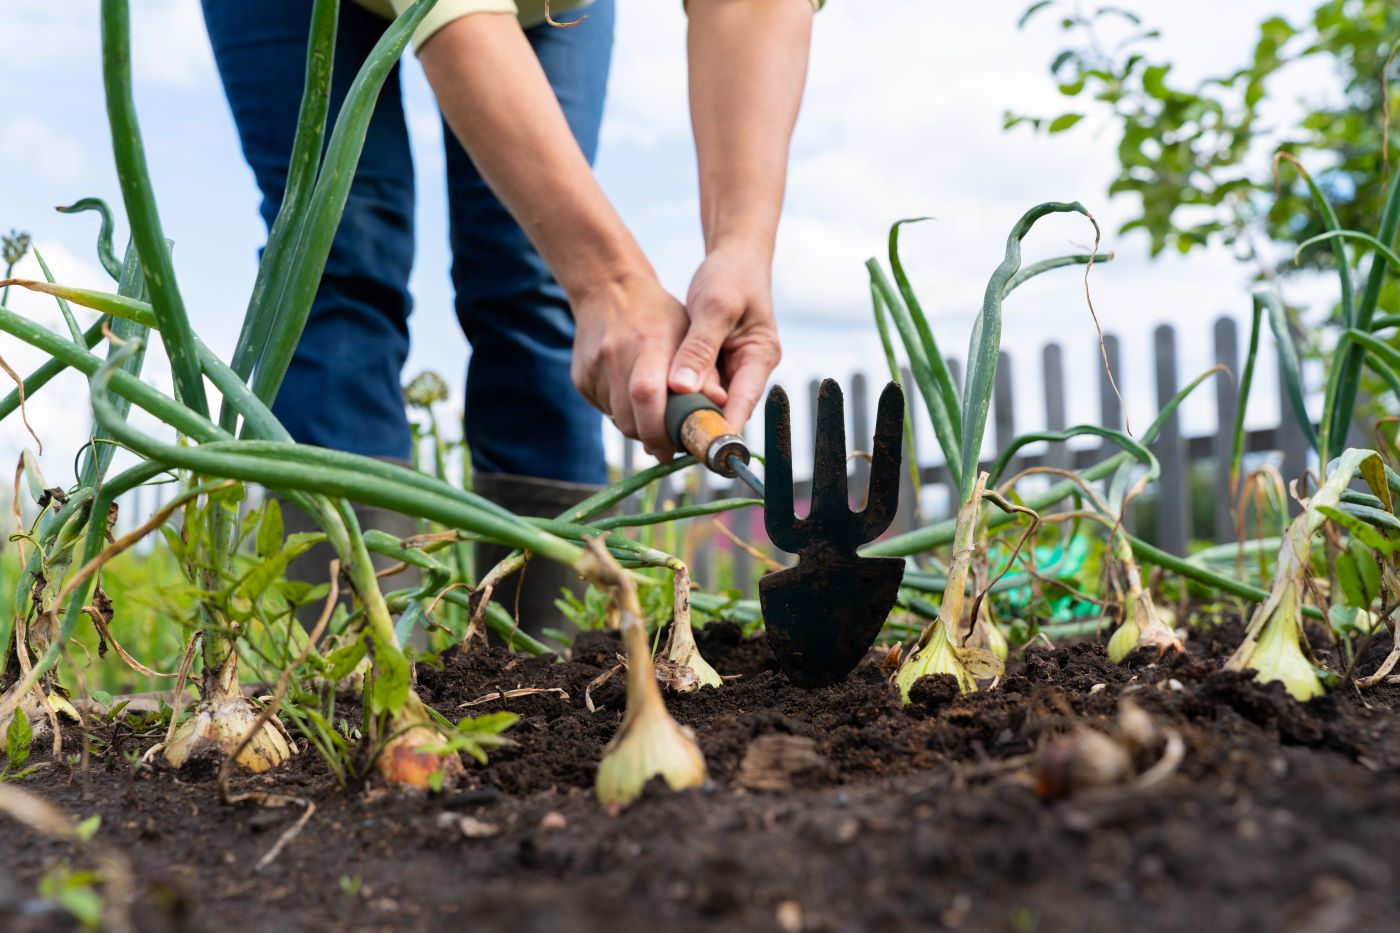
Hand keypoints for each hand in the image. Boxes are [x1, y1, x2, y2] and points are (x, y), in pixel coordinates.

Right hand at [571, 271, 724, 458]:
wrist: (607, 289)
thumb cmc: (658, 314)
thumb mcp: (688, 330)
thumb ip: (705, 369)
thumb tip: (720, 407)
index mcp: (648, 342)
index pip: (647, 395)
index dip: (661, 429)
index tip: (677, 448)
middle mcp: (615, 355)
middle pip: (629, 419)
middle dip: (651, 439)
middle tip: (668, 446)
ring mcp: (593, 368)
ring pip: (617, 420)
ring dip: (638, 428)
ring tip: (654, 418)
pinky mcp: (579, 378)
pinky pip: (604, 410)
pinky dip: (622, 413)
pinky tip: (632, 398)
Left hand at [670, 243, 781, 431]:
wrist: (735, 257)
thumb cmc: (730, 276)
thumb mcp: (715, 306)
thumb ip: (699, 347)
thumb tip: (683, 388)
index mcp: (759, 357)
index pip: (742, 405)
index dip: (721, 431)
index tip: (698, 452)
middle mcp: (748, 370)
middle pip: (722, 409)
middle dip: (695, 425)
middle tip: (661, 443)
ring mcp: (732, 369)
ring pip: (706, 402)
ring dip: (683, 412)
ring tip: (652, 428)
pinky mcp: (715, 365)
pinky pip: (696, 388)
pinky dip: (678, 394)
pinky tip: (653, 401)